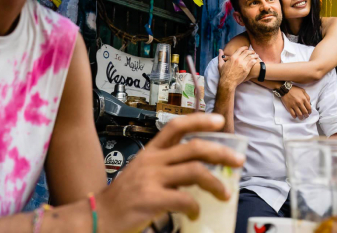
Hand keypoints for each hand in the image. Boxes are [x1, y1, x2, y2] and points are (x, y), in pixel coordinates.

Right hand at [97, 113, 244, 232]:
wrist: (99, 217)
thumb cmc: (125, 196)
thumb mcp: (144, 172)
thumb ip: (167, 168)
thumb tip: (200, 170)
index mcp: (151, 152)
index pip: (177, 126)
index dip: (200, 120)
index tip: (220, 120)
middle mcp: (152, 161)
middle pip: (194, 148)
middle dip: (221, 152)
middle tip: (238, 161)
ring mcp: (151, 179)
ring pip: (195, 171)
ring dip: (215, 183)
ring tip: (224, 194)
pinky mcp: (151, 199)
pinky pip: (184, 199)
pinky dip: (195, 207)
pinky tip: (195, 214)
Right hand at [218, 47, 258, 87]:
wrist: (228, 82)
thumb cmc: (224, 74)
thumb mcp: (221, 64)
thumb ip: (220, 56)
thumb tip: (220, 50)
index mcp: (233, 57)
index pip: (240, 49)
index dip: (244, 47)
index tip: (247, 48)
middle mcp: (238, 59)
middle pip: (246, 52)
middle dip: (251, 51)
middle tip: (253, 51)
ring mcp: (243, 64)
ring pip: (250, 57)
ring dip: (254, 55)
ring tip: (256, 55)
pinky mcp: (246, 69)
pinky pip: (252, 63)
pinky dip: (254, 60)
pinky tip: (256, 60)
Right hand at [280, 86, 311, 118]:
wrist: (285, 89)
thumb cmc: (294, 89)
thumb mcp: (303, 91)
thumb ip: (307, 97)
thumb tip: (309, 103)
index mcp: (304, 99)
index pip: (309, 108)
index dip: (310, 111)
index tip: (309, 113)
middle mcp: (299, 103)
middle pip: (305, 112)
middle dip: (306, 115)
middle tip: (306, 116)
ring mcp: (294, 105)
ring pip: (299, 114)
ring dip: (301, 117)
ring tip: (301, 117)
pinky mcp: (289, 107)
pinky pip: (293, 114)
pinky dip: (295, 116)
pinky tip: (295, 116)